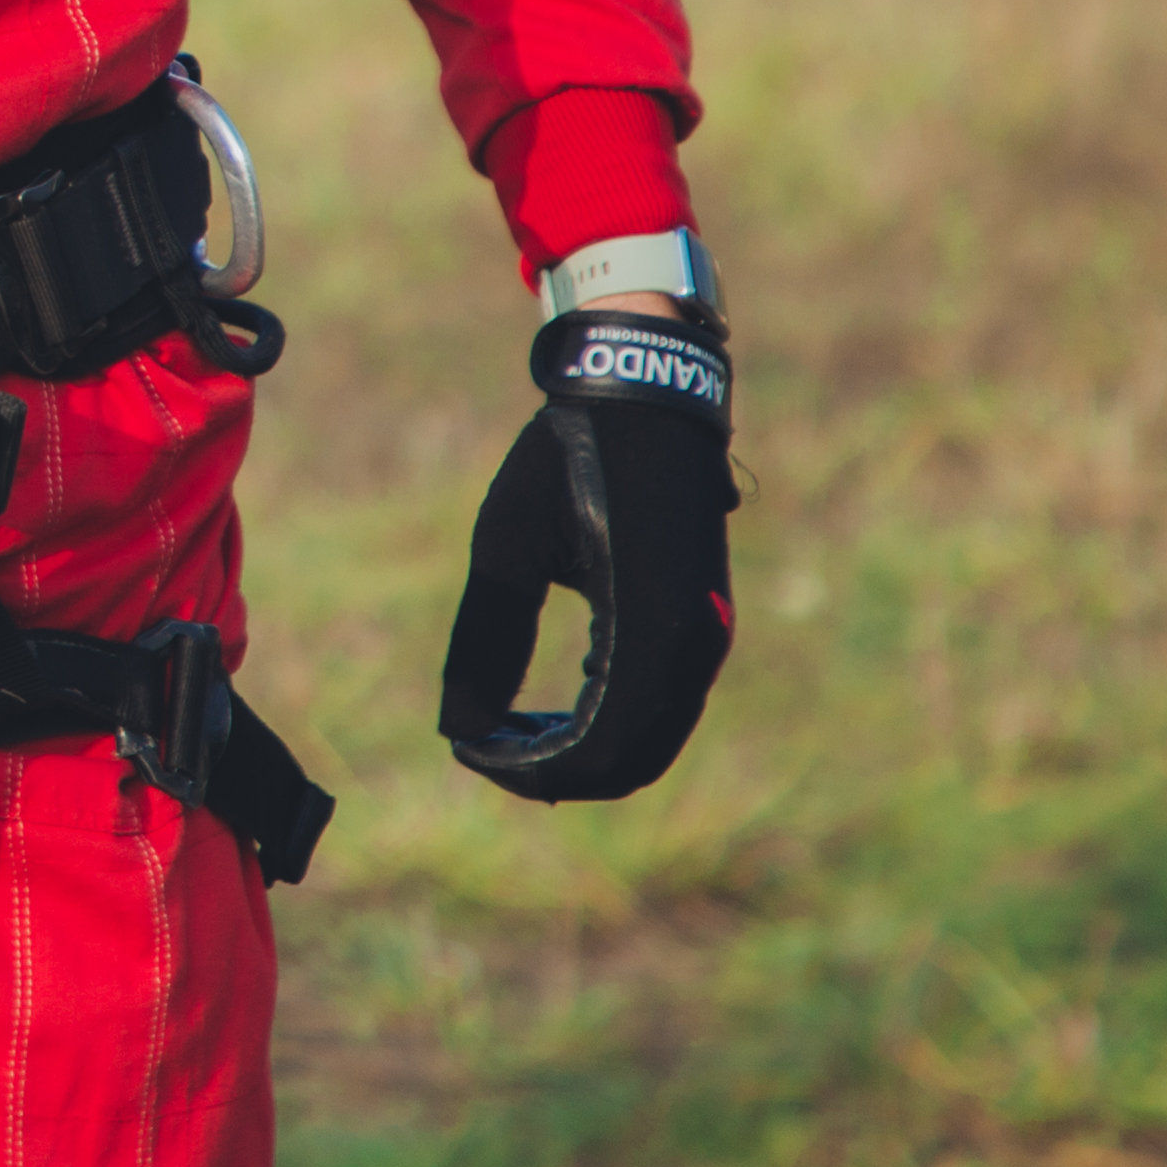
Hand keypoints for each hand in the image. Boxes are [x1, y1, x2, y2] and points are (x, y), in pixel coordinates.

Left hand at [441, 307, 740, 801]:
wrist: (640, 394)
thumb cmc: (566, 460)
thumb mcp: (507, 546)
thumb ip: (488, 639)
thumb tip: (458, 729)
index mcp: (650, 635)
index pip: (594, 750)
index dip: (527, 770)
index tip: (469, 753)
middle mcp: (694, 649)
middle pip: (629, 762)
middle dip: (554, 772)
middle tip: (486, 753)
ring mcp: (708, 638)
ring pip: (652, 741)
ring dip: (585, 753)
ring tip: (513, 737)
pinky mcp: (705, 623)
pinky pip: (664, 706)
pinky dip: (612, 725)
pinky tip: (555, 708)